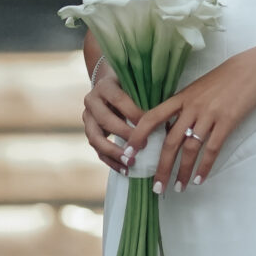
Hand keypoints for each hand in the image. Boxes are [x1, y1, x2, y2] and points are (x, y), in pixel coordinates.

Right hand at [82, 58, 143, 173]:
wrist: (110, 86)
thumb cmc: (131, 86)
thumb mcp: (137, 85)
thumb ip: (147, 97)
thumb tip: (167, 120)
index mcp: (104, 86)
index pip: (118, 99)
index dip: (133, 112)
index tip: (150, 123)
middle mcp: (91, 101)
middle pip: (105, 119)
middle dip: (124, 134)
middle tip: (142, 146)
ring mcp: (88, 118)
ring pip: (95, 138)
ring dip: (114, 152)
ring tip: (130, 162)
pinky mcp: (90, 132)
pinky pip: (97, 150)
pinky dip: (111, 161)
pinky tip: (125, 170)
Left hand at [130, 46, 255, 193]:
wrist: (253, 70)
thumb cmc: (224, 79)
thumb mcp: (197, 89)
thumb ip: (182, 107)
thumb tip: (168, 129)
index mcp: (181, 97)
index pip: (152, 118)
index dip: (138, 136)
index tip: (129, 153)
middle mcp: (192, 107)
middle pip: (170, 141)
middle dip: (161, 167)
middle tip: (156, 187)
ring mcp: (210, 115)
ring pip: (190, 149)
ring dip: (182, 172)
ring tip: (178, 188)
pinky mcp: (227, 122)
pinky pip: (212, 149)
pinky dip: (204, 167)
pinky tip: (199, 179)